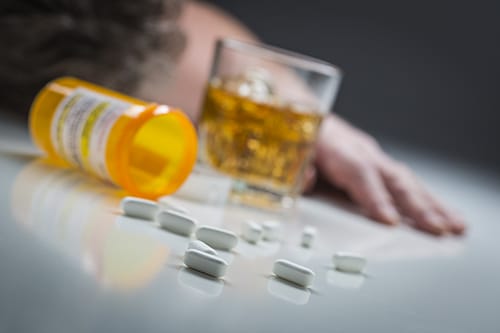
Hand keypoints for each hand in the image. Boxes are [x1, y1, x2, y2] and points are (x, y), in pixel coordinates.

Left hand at [311, 114, 464, 235]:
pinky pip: (405, 182)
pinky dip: (426, 199)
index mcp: (336, 147)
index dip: (375, 197)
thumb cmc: (298, 135)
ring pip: (406, 180)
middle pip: (392, 178)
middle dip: (416, 206)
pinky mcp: (377, 163)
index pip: (359, 173)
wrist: (304, 110)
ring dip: (431, 204)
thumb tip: (306, 180)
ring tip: (455, 225)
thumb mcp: (289, 150)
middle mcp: (360, 151)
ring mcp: (372, 156)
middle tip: (436, 230)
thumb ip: (296, 167)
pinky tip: (444, 214)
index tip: (390, 221)